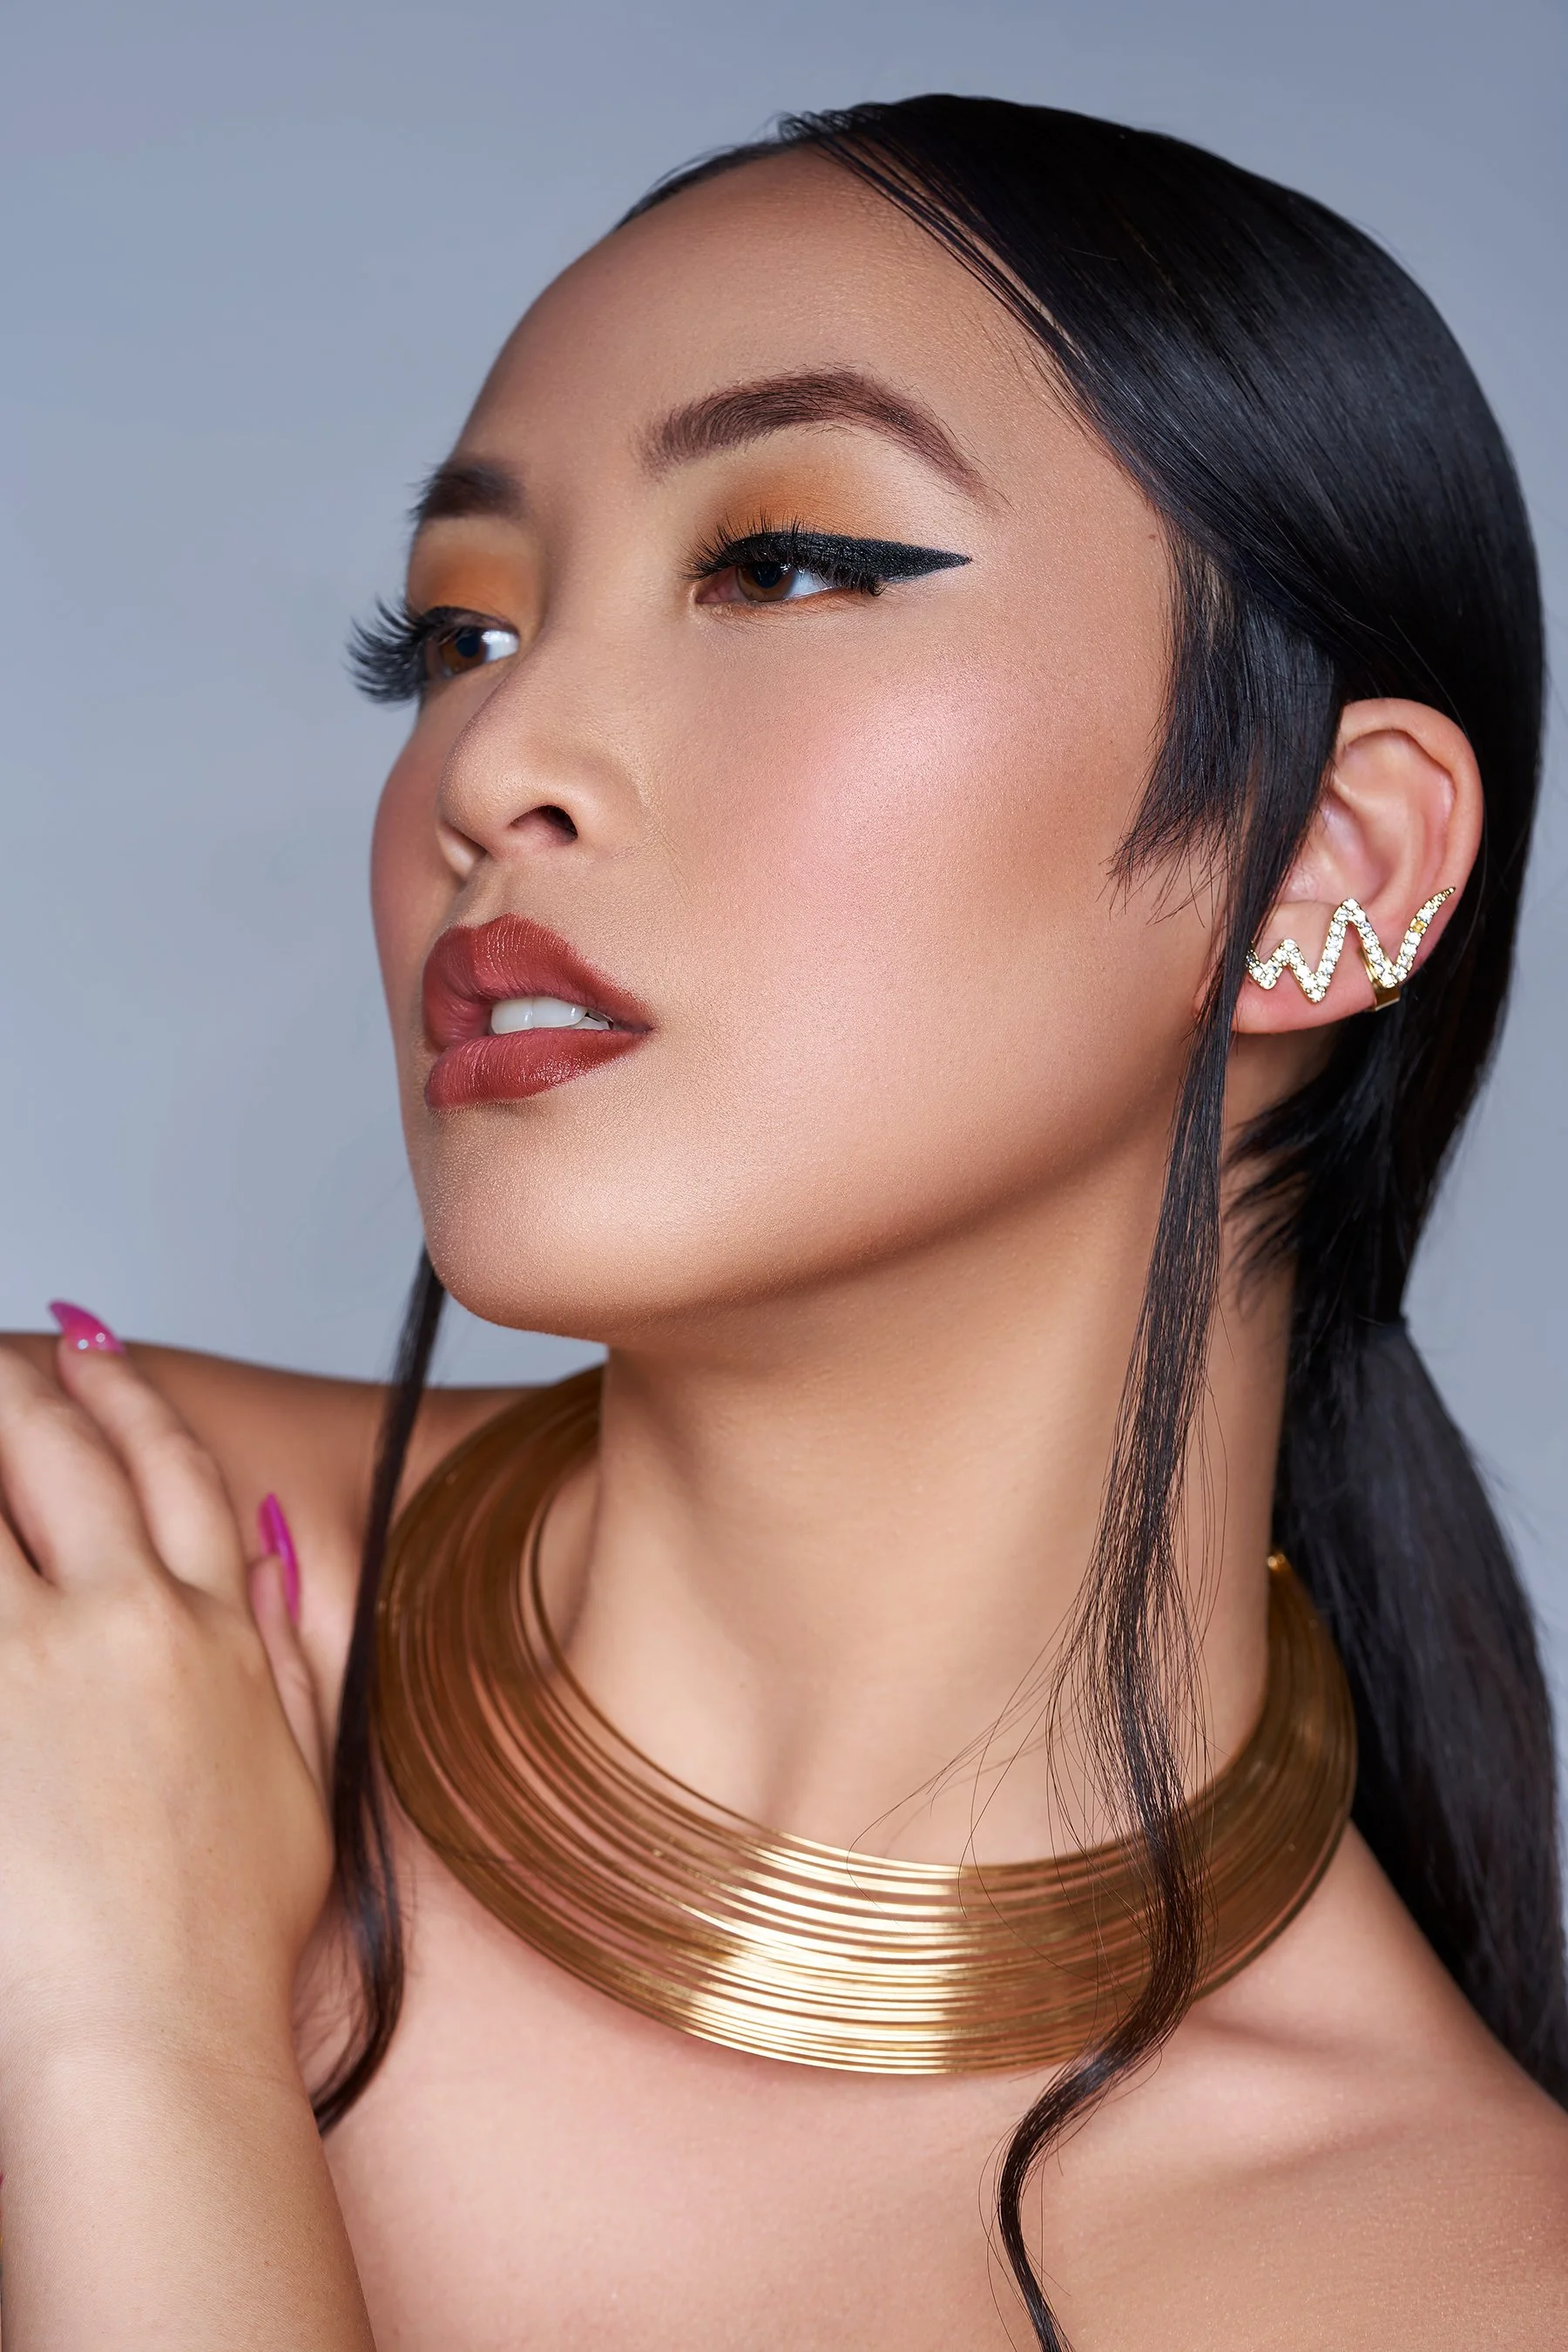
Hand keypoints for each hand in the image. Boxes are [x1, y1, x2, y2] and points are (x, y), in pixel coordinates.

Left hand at [0, 1334, 332, 2102]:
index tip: (92, 1351)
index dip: (129, 1396)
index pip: (174, 1472)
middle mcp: (134, 1620)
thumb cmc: (219, 1943)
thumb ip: (286, 1652)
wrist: (150, 2036)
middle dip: (22, 1389)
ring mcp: (40, 1658)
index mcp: (221, 1635)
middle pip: (69, 1454)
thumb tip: (270, 1555)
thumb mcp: (297, 1782)